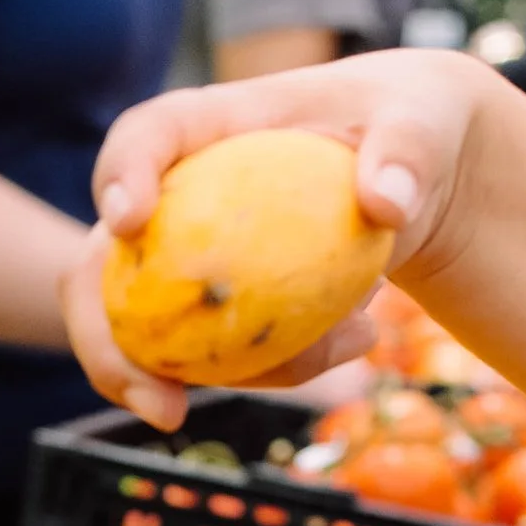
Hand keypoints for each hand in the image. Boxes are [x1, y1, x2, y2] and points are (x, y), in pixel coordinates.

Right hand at [59, 52, 505, 426]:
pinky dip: (277, 371)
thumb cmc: (407, 124)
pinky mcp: (217, 313)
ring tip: (344, 351)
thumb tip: (385, 203)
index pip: (145, 137)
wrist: (415, 175)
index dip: (120, 175)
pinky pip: (216, 361)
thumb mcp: (423, 119)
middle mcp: (177, 198)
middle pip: (101, 268)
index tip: (128, 220)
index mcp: (209, 128)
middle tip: (160, 406)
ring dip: (212, 380)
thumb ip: (407, 149)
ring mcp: (187, 262)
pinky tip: (360, 339)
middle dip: (105, 344)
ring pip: (147, 337)